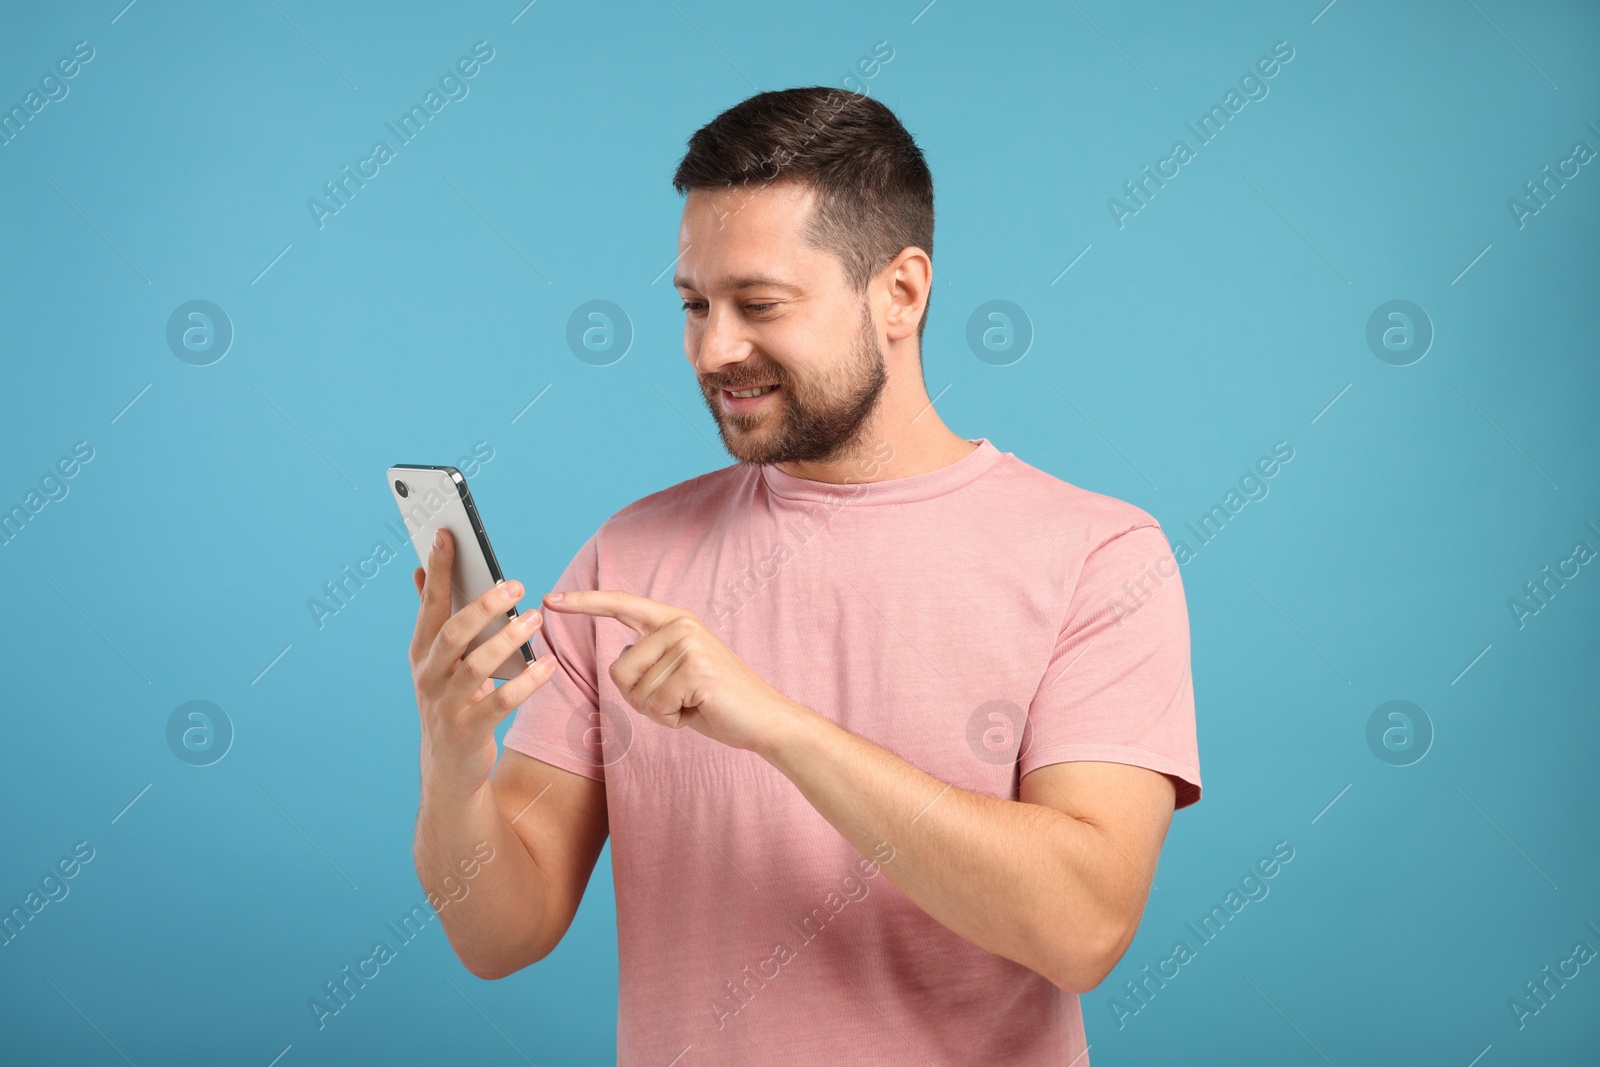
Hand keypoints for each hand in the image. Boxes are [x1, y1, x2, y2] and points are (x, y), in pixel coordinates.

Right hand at [410, 529, 556, 800]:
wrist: (448, 769)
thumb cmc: (450, 701)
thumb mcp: (435, 661)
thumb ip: (433, 618)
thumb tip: (418, 569)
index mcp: (421, 652)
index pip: (429, 604)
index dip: (436, 569)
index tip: (446, 534)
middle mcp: (429, 675)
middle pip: (453, 632)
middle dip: (482, 605)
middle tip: (515, 584)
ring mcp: (447, 704)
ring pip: (477, 665)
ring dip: (509, 638)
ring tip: (536, 618)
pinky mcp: (470, 729)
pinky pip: (502, 701)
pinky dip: (528, 681)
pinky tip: (550, 665)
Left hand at [541, 590, 805, 753]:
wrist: (765, 720)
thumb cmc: (717, 702)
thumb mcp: (678, 673)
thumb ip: (649, 661)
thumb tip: (621, 658)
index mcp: (674, 621)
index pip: (620, 605)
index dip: (583, 603)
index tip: (549, 599)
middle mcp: (679, 625)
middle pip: (619, 670)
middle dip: (641, 698)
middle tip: (681, 700)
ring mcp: (688, 644)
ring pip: (636, 692)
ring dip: (660, 711)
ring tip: (693, 703)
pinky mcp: (694, 668)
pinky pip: (655, 706)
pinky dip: (672, 720)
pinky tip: (698, 710)